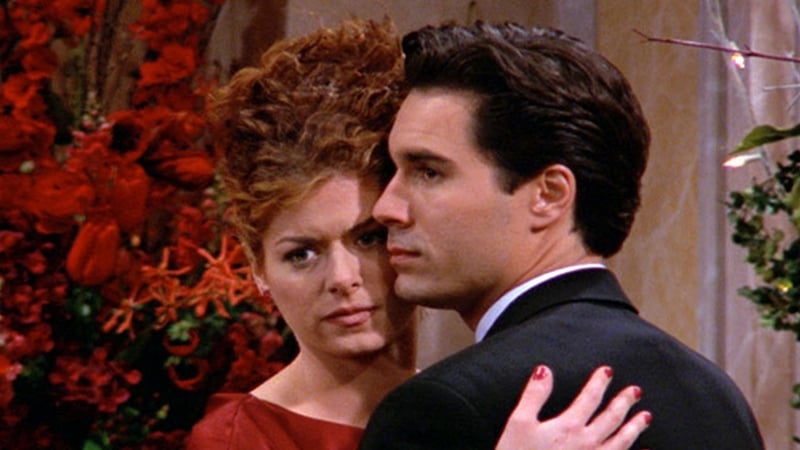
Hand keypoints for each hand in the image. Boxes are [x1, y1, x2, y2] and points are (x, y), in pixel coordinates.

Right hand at [495, 365, 650, 449]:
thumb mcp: (519, 423)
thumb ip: (534, 396)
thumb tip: (544, 371)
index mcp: (569, 427)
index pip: (589, 399)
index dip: (599, 383)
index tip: (608, 371)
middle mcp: (587, 444)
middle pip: (611, 419)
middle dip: (623, 402)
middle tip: (635, 391)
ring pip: (621, 442)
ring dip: (634, 428)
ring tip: (645, 418)